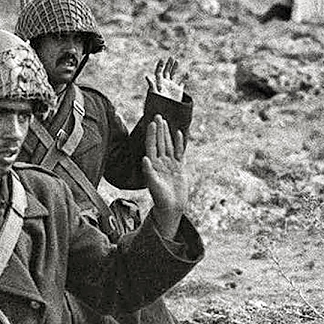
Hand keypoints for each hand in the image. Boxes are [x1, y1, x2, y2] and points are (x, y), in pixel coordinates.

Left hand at [140, 116, 188, 233]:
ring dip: (166, 133)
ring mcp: (170, 164)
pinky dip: (179, 143)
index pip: (151, 146)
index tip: (151, 123)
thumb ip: (148, 171)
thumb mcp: (153, 185)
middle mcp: (160, 162)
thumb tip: (144, 158)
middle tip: (157, 115)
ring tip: (165, 121)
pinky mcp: (179, 168)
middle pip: (159, 142)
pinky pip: (179, 152)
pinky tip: (179, 133)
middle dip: (158, 129)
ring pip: (168, 145)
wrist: (171, 207)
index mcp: (153, 165)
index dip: (151, 134)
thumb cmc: (160, 198)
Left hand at [145, 56, 187, 100]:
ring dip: (175, 68)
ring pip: (173, 75)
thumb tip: (147, 76)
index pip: (159, 72)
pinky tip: (187, 73)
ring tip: (177, 60)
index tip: (162, 59)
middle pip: (166, 71)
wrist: (164, 113)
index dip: (160, 65)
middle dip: (168, 64)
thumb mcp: (154, 93)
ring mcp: (171, 87)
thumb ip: (151, 84)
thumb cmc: (157, 104)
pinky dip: (184, 78)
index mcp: (159, 83)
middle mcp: (165, 84)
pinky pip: (181, 83)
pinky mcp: (178, 91)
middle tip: (171, 57)